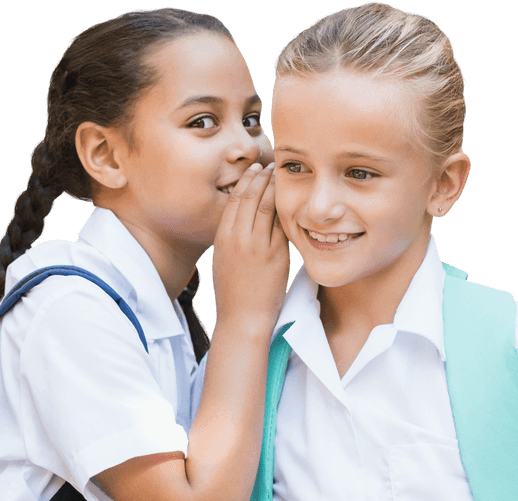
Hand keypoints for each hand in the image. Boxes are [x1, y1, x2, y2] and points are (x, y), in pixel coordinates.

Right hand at [212, 162, 289, 331]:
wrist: (243, 318)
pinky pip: (283, 223)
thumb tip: (245, 220)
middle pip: (251, 195)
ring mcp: (258, 245)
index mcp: (223, 237)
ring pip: (268, 204)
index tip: (256, 170)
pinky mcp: (276, 254)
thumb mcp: (224, 260)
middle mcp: (238, 237)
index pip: (235, 198)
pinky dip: (288, 207)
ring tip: (283, 175)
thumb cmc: (234, 292)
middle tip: (272, 165)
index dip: (247, 180)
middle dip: (262, 176)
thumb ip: (233, 238)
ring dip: (277, 186)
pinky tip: (294, 199)